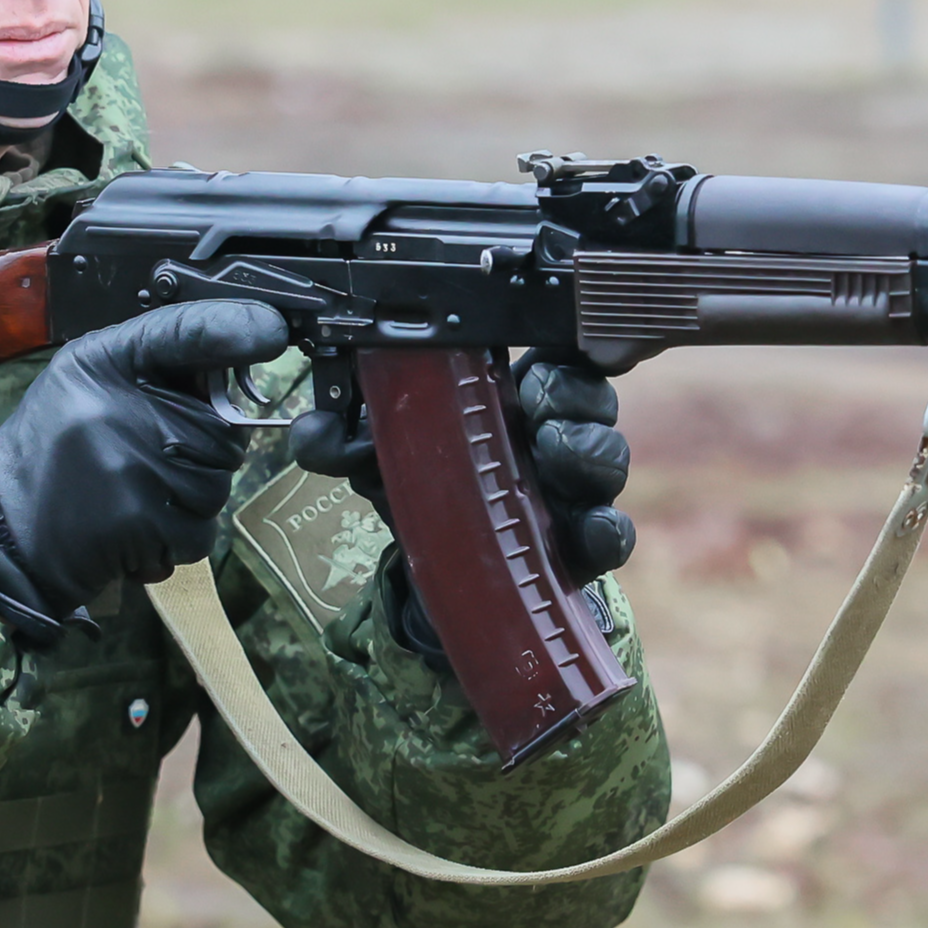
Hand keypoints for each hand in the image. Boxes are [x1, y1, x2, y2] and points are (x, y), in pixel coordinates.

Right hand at [0, 300, 289, 643]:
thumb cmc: (54, 452)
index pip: (186, 330)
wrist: (6, 531)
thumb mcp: (86, 380)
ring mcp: (131, 465)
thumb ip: (156, 363)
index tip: (274, 331)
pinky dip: (178, 537)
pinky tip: (136, 526)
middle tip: (147, 460)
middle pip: (223, 428)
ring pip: (217, 482)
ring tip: (134, 495)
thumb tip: (241, 352)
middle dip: (204, 452)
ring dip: (190, 499)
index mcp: (102, 362)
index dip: (236, 327)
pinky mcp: (140, 520)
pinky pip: (201, 529)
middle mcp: (117, 406)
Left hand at [287, 346, 637, 587]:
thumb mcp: (380, 460)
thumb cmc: (421, 498)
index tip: (546, 353)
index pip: (558, 355)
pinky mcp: (581, 550)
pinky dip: (607, 529)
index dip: (567, 348)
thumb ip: (345, 439)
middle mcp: (550, 438)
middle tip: (538, 405)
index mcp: (509, 401)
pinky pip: (614, 535)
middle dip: (574, 395)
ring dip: (588, 450)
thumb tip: (313, 430)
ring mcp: (572, 493)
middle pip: (593, 399)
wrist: (435, 580)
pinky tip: (588, 529)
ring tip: (552, 451)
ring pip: (609, 458)